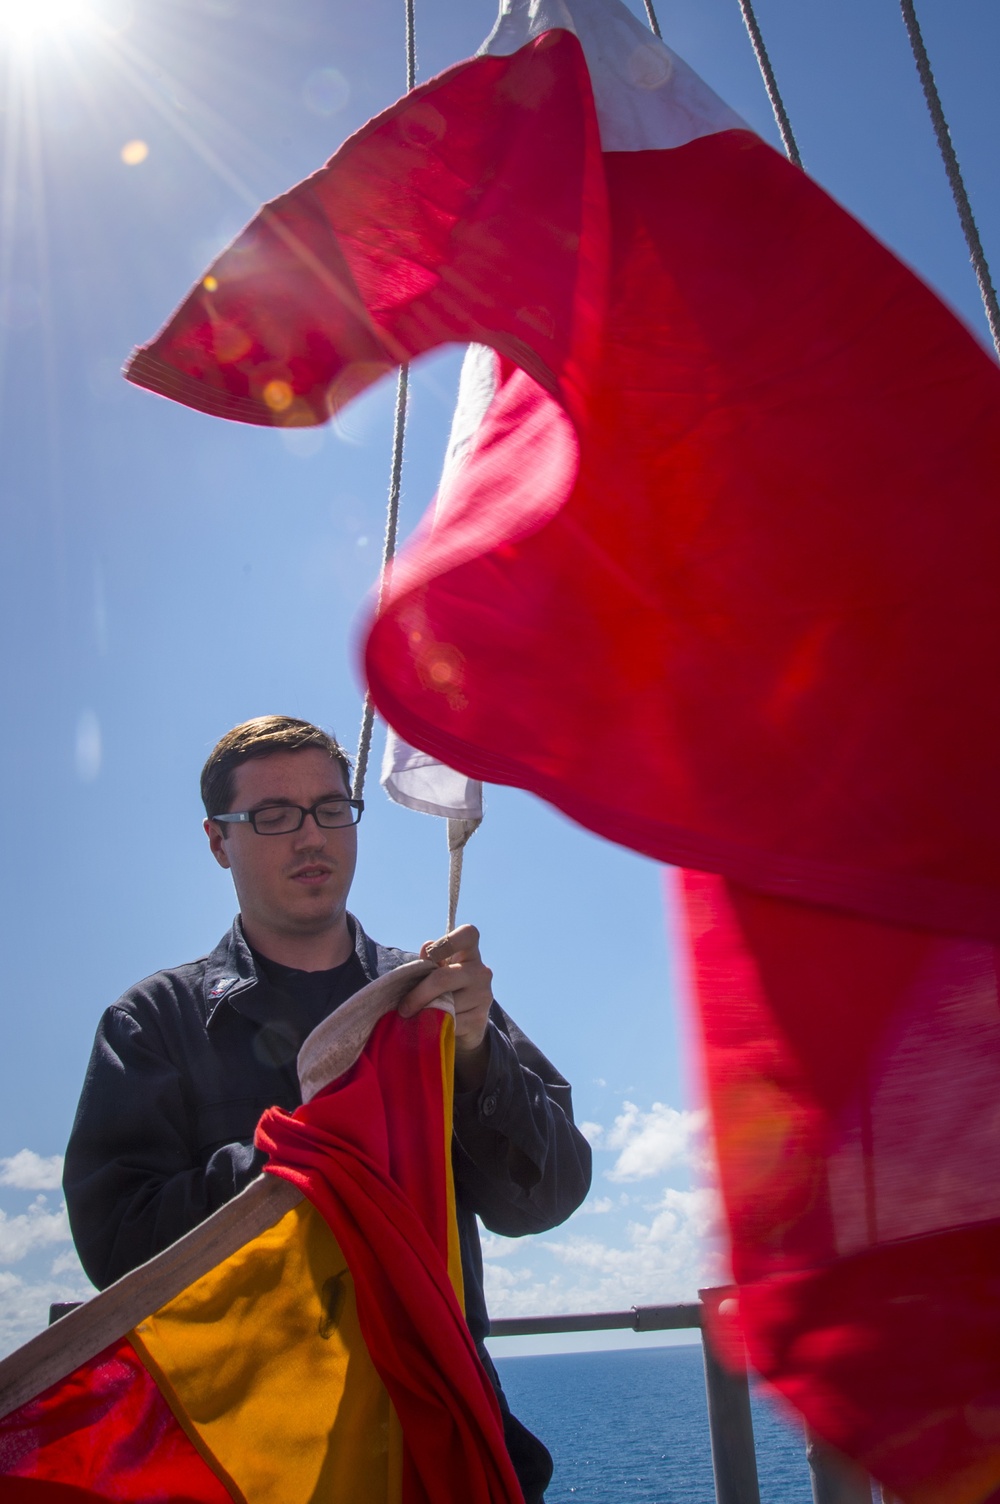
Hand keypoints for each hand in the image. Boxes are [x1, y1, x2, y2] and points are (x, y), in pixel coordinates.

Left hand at [398, 924, 493, 1089]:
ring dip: (426, 1013)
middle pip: (443, 978)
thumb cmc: (446, 988)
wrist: (466, 1021)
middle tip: (404, 1008)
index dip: (447, 941)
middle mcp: (481, 971)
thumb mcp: (437, 971)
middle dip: (419, 994)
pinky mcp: (480, 1019)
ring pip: (445, 1004)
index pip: (467, 934)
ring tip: (419, 1016)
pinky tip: (434, 1026)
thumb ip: (429, 961)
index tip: (429, 955)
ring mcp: (483, 995)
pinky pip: (450, 1023)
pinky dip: (436, 1027)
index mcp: (470, 952)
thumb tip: (427, 947)